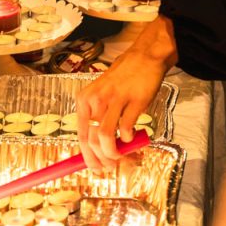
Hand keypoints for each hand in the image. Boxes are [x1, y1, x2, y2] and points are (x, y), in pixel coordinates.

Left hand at [76, 16, 176, 170]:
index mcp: (85, 99)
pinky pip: (126, 128)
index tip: (95, 168)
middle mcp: (96, 99)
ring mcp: (115, 100)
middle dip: (102, 159)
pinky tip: (133, 135)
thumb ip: (99, 117)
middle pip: (93, 140)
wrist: (144, 57)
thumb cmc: (123, 78)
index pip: (82, 136)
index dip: (88, 157)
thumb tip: (99, 148)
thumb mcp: (102, 93)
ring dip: (115, 153)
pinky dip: (129, 138)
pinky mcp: (134, 101)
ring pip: (106, 137)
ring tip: (122, 155)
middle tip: (111, 164)